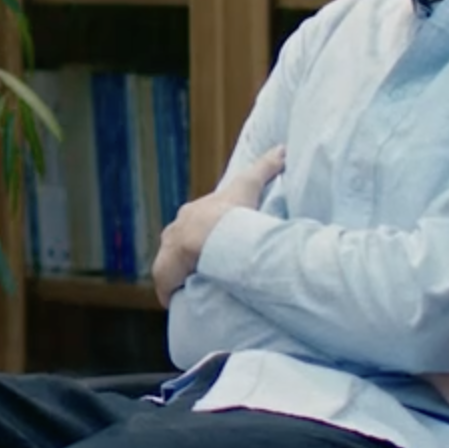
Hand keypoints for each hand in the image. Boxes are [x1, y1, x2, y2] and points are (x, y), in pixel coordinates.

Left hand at [152, 146, 284, 305]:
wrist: (212, 232)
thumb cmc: (232, 211)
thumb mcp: (248, 186)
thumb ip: (265, 167)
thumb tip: (283, 148)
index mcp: (192, 213)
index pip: (192, 225)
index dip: (201, 236)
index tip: (211, 248)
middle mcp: (175, 229)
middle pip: (179, 245)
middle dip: (189, 257)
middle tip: (206, 271)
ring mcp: (168, 250)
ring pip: (171, 265)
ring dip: (181, 275)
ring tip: (197, 289)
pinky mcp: (165, 270)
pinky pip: (166, 283)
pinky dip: (172, 290)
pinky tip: (182, 299)